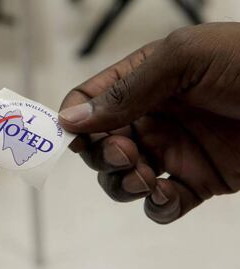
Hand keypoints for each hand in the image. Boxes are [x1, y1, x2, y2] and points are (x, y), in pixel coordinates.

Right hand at [59, 22, 239, 223]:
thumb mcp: (184, 60)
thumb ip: (126, 91)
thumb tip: (72, 117)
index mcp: (143, 83)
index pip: (91, 102)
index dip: (75, 120)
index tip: (72, 137)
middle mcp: (152, 118)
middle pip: (101, 145)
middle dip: (103, 156)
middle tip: (125, 154)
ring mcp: (173, 152)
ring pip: (124, 178)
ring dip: (124, 184)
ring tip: (145, 178)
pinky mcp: (196, 182)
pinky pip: (161, 204)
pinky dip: (156, 207)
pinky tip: (168, 196)